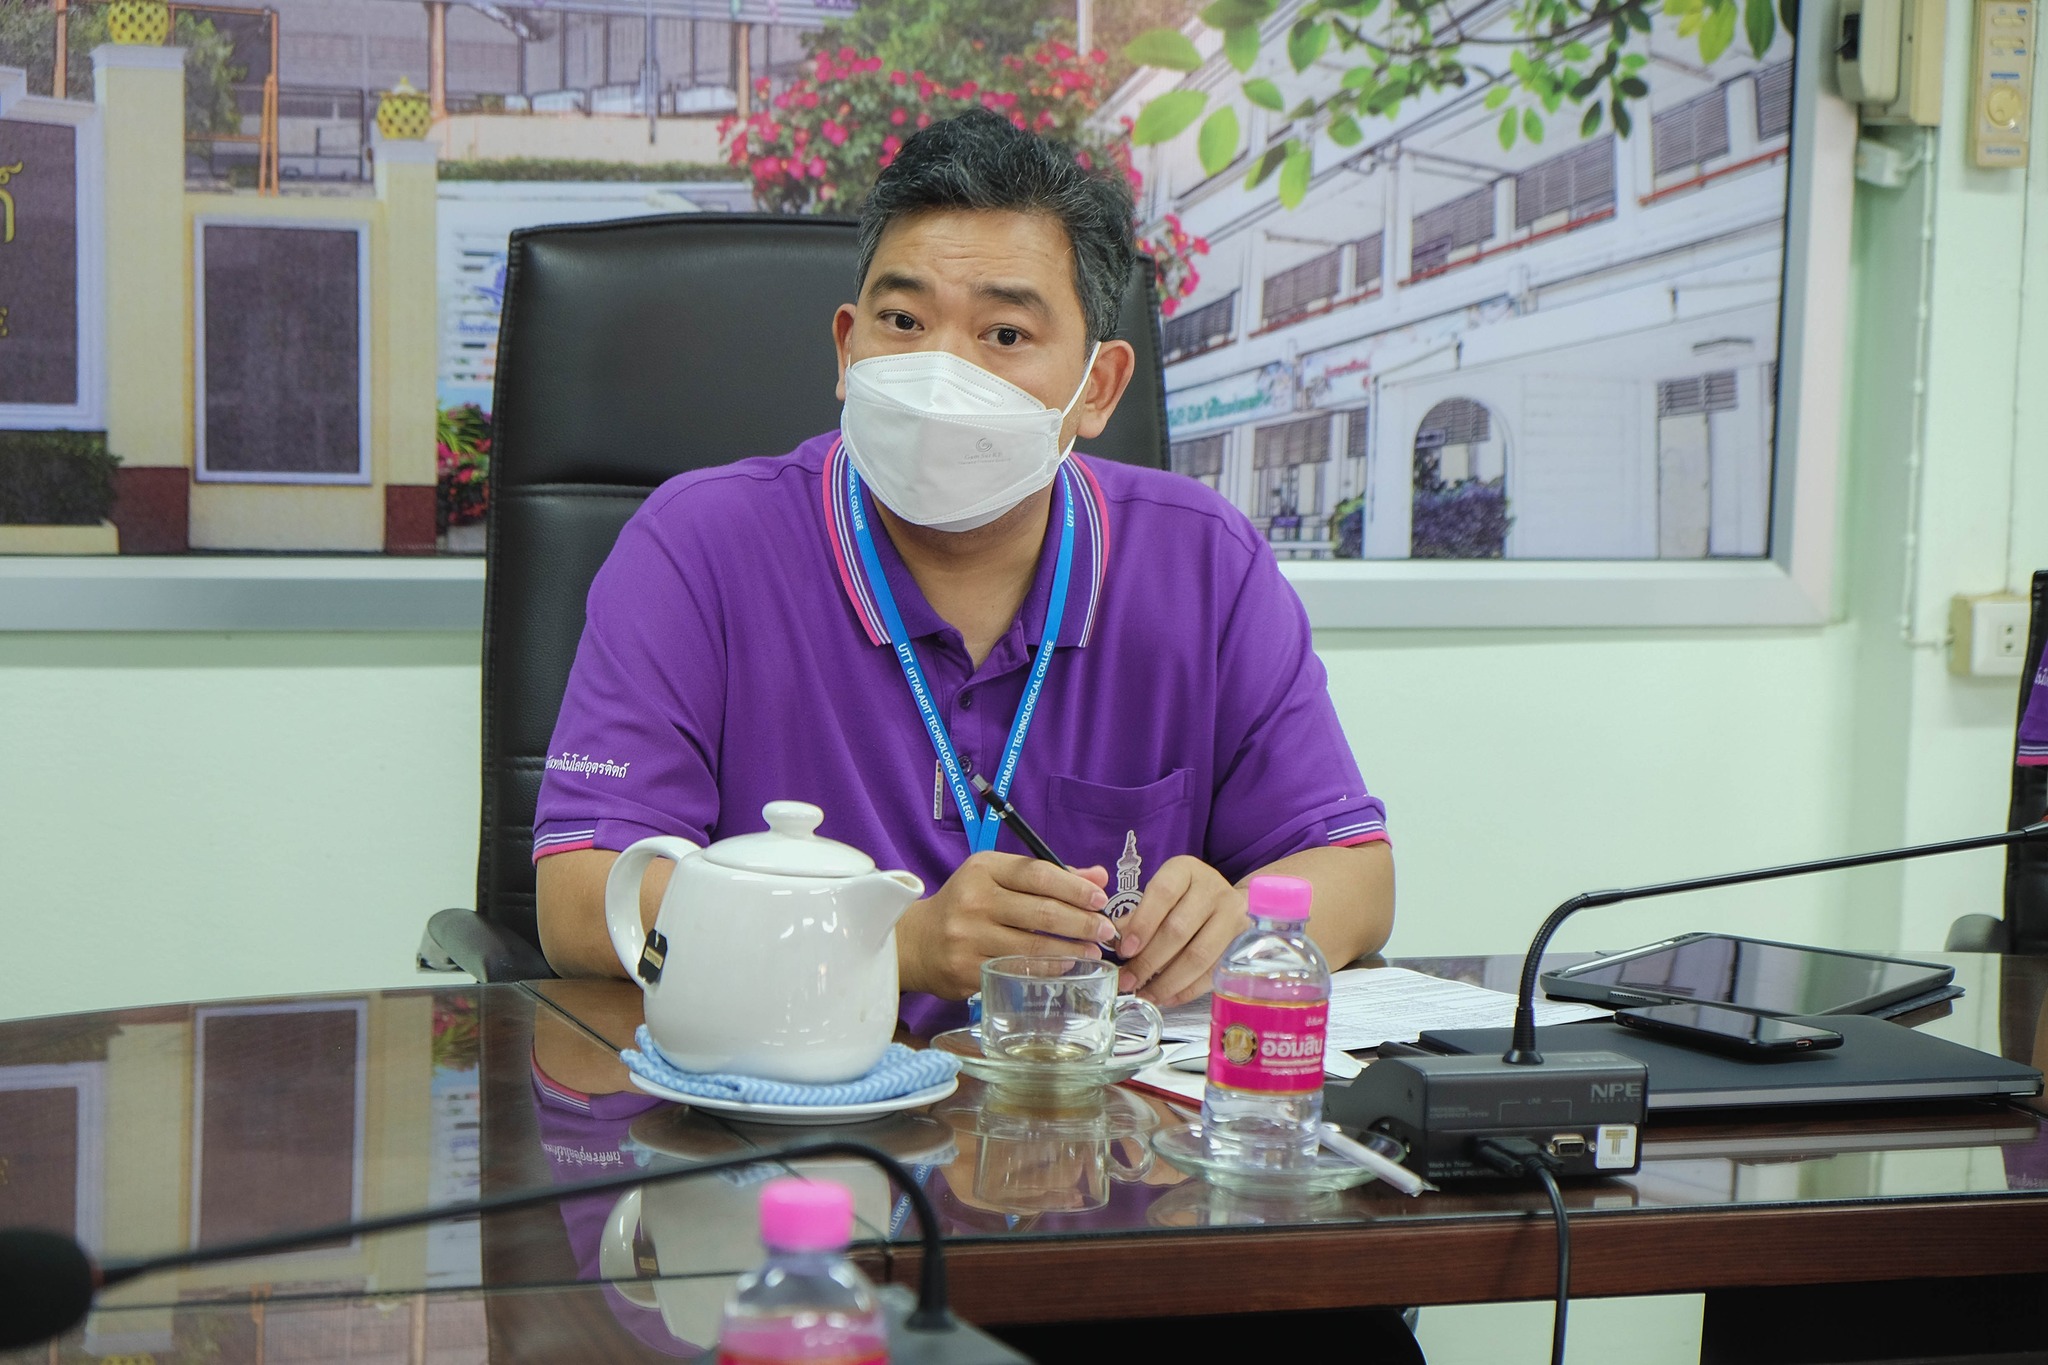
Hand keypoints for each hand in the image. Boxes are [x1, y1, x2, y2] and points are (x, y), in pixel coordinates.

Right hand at [897, 853, 1114, 999]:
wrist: (917, 942)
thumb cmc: (967, 904)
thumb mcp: (999, 878)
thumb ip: (1049, 876)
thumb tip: (1098, 879)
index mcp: (983, 869)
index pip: (1038, 874)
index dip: (1074, 888)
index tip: (1101, 900)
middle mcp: (974, 900)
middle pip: (1040, 911)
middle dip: (1081, 922)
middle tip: (1107, 930)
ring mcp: (968, 936)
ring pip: (1033, 946)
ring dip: (1071, 950)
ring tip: (1094, 951)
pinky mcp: (966, 968)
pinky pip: (1017, 970)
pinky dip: (1047, 970)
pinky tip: (1066, 967)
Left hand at [1115, 856, 1247, 1008]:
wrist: (1228, 901)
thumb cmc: (1184, 898)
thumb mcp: (1161, 895)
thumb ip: (1137, 916)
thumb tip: (1115, 942)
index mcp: (1185, 871)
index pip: (1163, 894)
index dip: (1142, 923)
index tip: (1125, 950)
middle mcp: (1213, 890)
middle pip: (1178, 930)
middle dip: (1149, 961)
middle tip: (1128, 980)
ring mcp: (1232, 917)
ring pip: (1197, 956)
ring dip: (1166, 981)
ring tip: (1144, 995)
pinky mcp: (1241, 945)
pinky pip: (1212, 974)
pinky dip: (1186, 990)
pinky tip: (1166, 998)